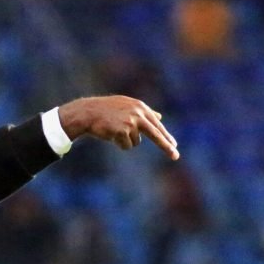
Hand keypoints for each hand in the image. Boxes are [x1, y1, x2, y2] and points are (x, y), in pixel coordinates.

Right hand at [57, 95, 179, 159]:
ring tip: (115, 131)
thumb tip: (159, 117)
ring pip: (136, 142)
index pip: (157, 125)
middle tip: (175, 156)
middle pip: (156, 134)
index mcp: (141, 107)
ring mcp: (130, 122)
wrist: (88, 112)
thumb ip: (144, 113)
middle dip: (166, 146)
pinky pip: (126, 146)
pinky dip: (119, 144)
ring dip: (126, 141)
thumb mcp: (127, 107)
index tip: (174, 146)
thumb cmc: (107, 110)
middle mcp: (138, 114)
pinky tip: (111, 135)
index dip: (166, 137)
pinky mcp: (122, 131)